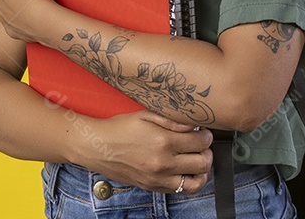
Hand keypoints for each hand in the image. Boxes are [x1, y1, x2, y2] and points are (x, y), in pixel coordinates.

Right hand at [81, 111, 212, 193]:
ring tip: (197, 159)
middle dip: (207, 151)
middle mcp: (163, 163)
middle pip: (203, 163)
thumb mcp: (146, 114)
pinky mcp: (152, 187)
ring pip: (196, 183)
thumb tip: (194, 124)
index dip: (206, 135)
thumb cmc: (120, 128)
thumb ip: (173, 120)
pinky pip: (179, 190)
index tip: (203, 131)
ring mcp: (158, 178)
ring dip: (202, 170)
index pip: (201, 142)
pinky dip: (187, 181)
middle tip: (201, 144)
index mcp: (163, 142)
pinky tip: (183, 169)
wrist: (97, 147)